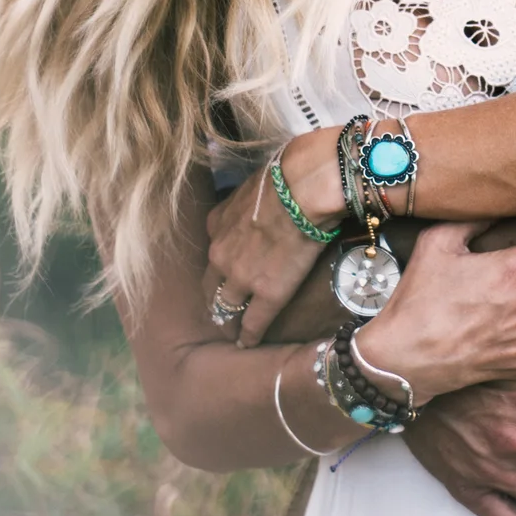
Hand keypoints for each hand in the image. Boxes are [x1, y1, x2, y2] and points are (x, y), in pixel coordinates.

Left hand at [202, 130, 344, 345]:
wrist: (304, 185)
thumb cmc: (288, 172)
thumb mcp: (254, 182)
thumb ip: (249, 199)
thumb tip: (261, 195)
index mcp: (217, 223)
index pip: (212, 253)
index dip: (219, 267)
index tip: (224, 275)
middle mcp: (220, 253)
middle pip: (210, 286)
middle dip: (214, 299)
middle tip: (220, 311)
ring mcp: (240, 277)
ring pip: (226, 307)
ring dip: (228, 320)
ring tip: (232, 332)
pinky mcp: (267, 295)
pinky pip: (253, 323)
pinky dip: (249, 336)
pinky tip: (248, 344)